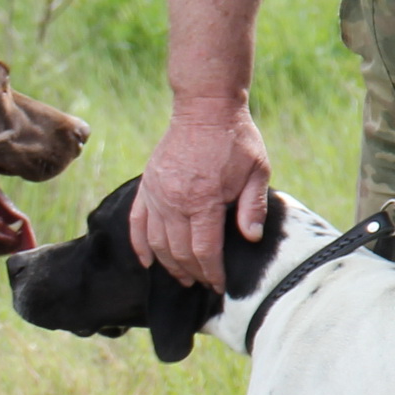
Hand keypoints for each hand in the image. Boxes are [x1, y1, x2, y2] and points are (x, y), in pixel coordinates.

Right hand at [131, 103, 271, 291]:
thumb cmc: (236, 140)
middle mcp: (174, 201)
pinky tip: (147, 262)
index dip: (213, 272)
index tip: (220, 285)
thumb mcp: (257, 171)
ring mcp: (156, 195)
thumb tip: (251, 238)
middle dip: (193, 273)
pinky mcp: (147, 187)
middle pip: (179, 251)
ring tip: (183, 277)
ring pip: (156, 243)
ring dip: (169, 265)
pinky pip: (137, 223)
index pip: (205, 250)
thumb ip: (252, 207)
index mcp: (203, 200)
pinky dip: (140, 246)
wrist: (204, 109)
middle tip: (204, 283)